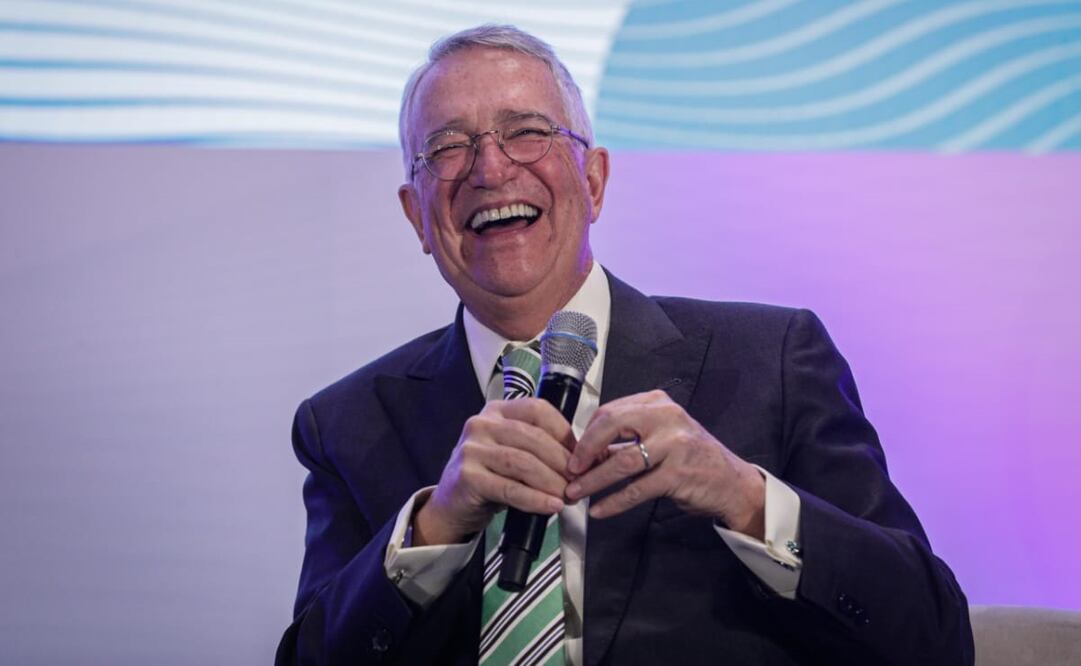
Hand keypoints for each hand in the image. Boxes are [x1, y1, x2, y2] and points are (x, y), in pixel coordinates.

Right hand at [413, 398, 575, 545]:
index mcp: (497, 411)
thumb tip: (588, 457)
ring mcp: (472, 449)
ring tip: (568, 497)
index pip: (538, 411)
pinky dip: (535, 498)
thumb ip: (542, 449)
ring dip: (552, 482)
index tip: (581, 455)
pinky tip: (551, 506)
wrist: (451, 505)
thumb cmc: (489, 477)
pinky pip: (510, 488)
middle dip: (563, 463)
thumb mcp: (514, 453)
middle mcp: (482, 424)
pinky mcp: (468, 476)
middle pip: (534, 438)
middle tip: (579, 483)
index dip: (565, 433)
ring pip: (524, 462)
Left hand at [565, 390, 765, 538]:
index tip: (573, 453)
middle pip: (612, 425)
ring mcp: (674, 444)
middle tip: (570, 470)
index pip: (610, 411)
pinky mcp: (678, 473)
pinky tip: (599, 510)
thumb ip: (623, 443)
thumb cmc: (690, 458)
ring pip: (622, 461)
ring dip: (594, 480)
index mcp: (657, 403)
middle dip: (585, 450)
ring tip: (576, 493)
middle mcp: (666, 416)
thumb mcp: (659, 439)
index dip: (586, 434)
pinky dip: (614, 501)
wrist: (731, 483)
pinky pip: (637, 488)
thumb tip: (584, 455)